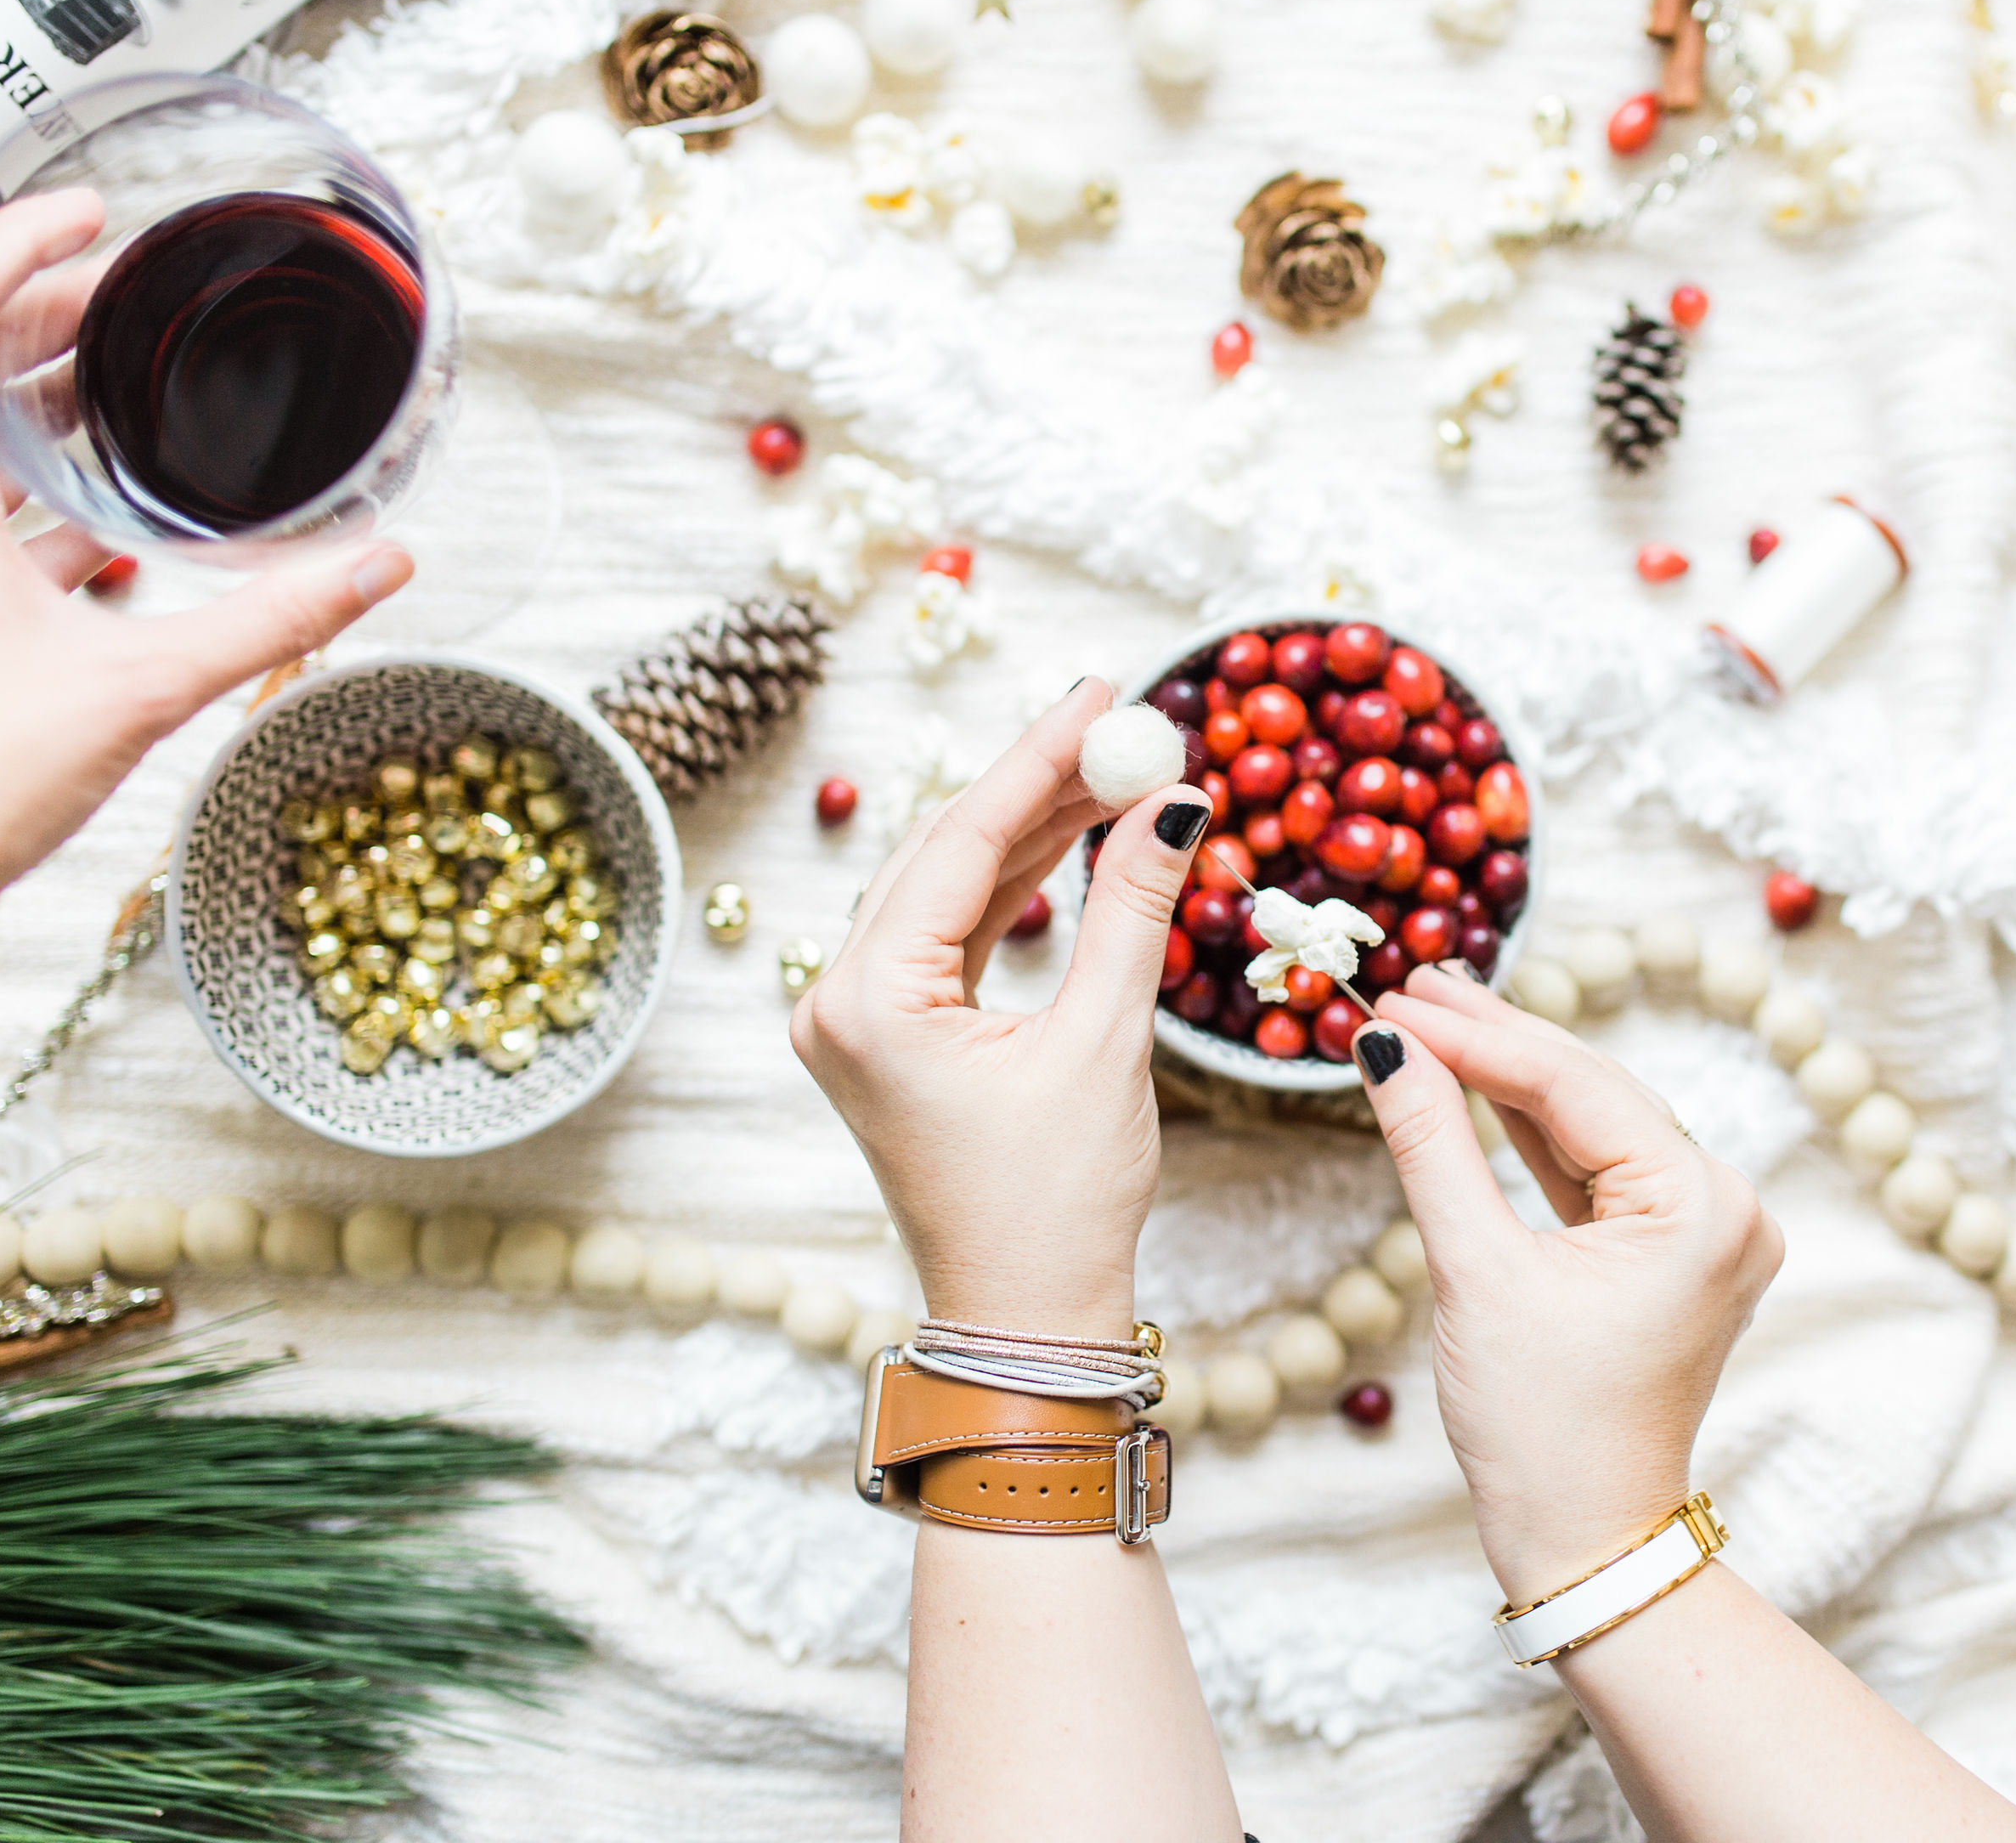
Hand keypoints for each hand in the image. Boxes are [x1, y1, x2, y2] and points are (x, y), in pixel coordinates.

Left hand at [0, 192, 412, 1070]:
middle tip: (131, 293)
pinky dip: (35, 486)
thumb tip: (376, 567)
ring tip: (127, 385)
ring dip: (38, 395)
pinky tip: (112, 521)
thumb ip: (272, 616)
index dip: (19, 242)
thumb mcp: (143, 684)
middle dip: (44, 311)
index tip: (92, 219)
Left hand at [791, 682, 1210, 1339]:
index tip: (1102, 693)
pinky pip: (954, 934)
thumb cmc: (1057, 1205)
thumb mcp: (1103, 1042)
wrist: (1026, 1321)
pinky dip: (1017, 886)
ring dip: (1033, 830)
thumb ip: (1131, 908)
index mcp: (866, 1001)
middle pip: (945, 852)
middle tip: (1120, 720)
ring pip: (951, 886)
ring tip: (1118, 769)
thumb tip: (1176, 801)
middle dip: (1037, 783)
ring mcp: (859, 1020)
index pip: (964, 842)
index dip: (1041, 758)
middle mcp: (839, 1001)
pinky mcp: (892, 1038)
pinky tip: (1076, 836)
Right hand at [1354, 964, 1784, 1601]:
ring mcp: (1706, 1231)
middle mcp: (1726, 1206)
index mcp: (1701, 1207)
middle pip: (1592, 1091)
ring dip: (1513, 1078)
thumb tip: (1383, 1044)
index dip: (1476, 1035)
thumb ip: (1432, 1145)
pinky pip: (1600, 1170)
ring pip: (1595, 1124)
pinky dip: (1537, 1135)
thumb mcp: (1476, 1272)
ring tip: (1431, 1016)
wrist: (1586, 1545)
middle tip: (1409, 983)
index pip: (1573, 1086)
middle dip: (1496, 1040)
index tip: (1396, 996)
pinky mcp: (1674, 1256)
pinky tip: (1478, 1085)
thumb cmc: (1542, 1429)